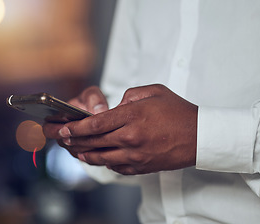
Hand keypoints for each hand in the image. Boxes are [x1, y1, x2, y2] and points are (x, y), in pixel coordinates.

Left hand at [44, 84, 197, 174]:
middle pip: (93, 141)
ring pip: (101, 157)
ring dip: (85, 153)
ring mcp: (136, 155)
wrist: (200, 136)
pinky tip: (97, 158)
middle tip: (60, 139)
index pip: (95, 124)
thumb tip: (114, 107)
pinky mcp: (141, 167)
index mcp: (132, 116)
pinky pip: (116, 167)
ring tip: (74, 150)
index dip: (76, 127)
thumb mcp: (153, 91)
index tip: (65, 128)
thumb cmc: (178, 111)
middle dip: (73, 140)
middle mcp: (131, 138)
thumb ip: (129, 96)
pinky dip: (103, 162)